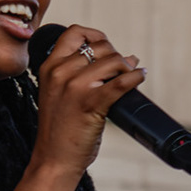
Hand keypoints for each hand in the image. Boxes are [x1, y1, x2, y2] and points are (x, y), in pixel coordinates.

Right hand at [31, 24, 145, 177]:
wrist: (54, 158)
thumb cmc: (61, 128)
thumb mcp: (58, 93)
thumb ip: (78, 73)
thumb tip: (126, 58)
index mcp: (49, 66)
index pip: (74, 33)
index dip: (96, 36)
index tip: (107, 48)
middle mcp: (60, 72)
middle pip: (99, 46)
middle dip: (116, 55)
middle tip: (122, 70)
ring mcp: (75, 86)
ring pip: (113, 60)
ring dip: (127, 67)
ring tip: (131, 76)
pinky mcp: (91, 103)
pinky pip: (121, 82)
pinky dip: (136, 77)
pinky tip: (141, 77)